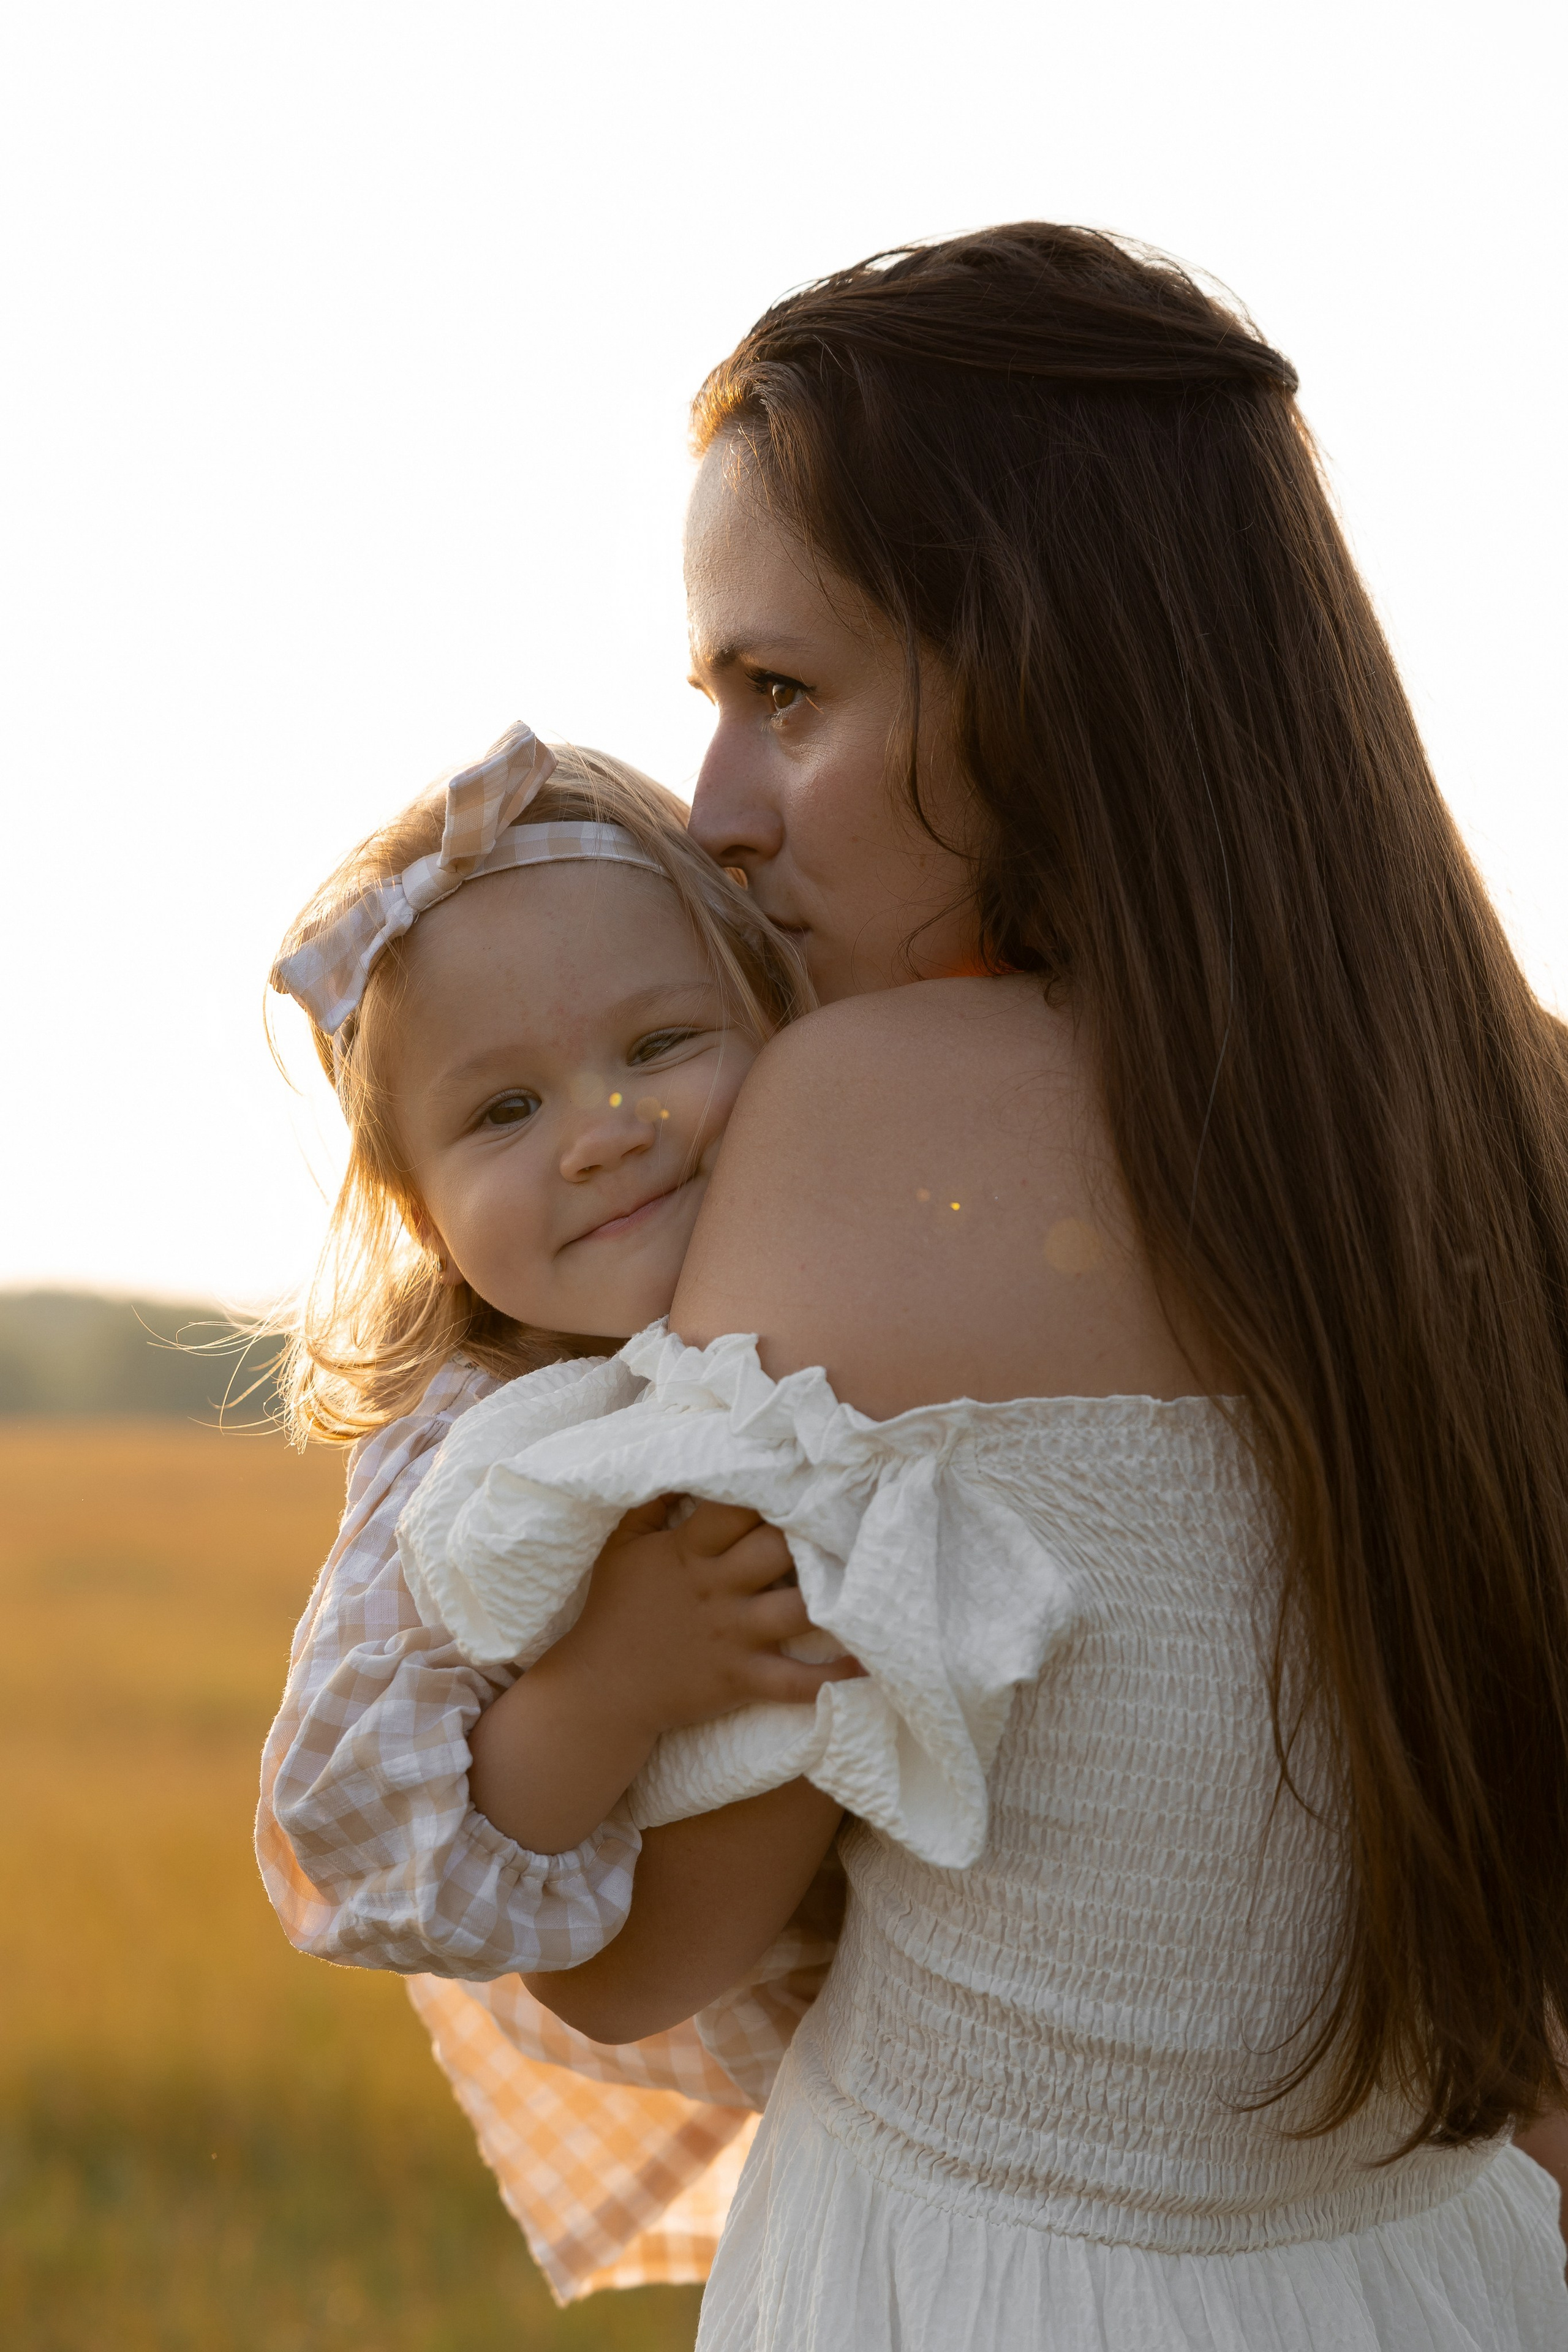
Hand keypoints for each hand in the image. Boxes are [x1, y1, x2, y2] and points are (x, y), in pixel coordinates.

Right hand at [467, 1497, 860, 1856]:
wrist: (602, 1691)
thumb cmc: (614, 1611)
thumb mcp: (623, 1546)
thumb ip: (652, 1501)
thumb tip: (684, 1458)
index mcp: (689, 1552)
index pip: (736, 1508)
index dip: (772, 1486)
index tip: (807, 1468)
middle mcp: (716, 1589)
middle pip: (778, 1549)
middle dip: (814, 1532)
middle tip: (854, 1515)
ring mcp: (732, 1635)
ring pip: (797, 1609)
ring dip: (837, 1596)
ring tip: (878, 1577)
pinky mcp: (741, 1679)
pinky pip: (797, 1680)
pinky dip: (835, 1676)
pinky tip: (872, 1662)